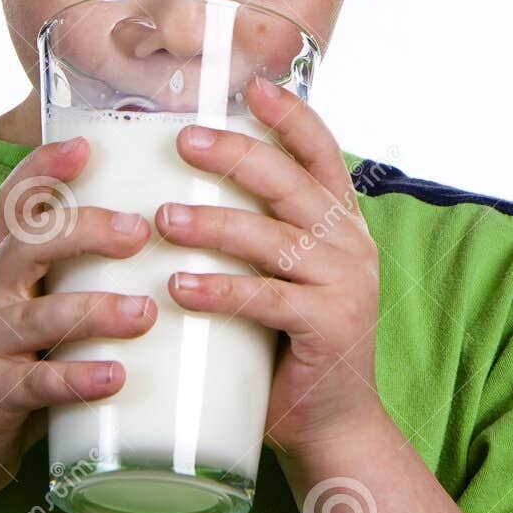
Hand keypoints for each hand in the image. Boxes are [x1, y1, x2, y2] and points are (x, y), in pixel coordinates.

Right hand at [0, 136, 154, 507]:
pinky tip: (115, 377)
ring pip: (42, 315)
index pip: (16, 204)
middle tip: (140, 231)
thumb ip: (81, 281)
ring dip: (96, 310)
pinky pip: (37, 384)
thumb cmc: (13, 368)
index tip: (85, 145)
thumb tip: (172, 244)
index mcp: (8, 268)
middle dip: (86, 230)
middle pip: (30, 244)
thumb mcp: (38, 312)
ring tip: (146, 311)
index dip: (43, 169)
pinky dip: (78, 379)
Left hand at [155, 75, 383, 465]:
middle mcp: (350, 246)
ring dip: (215, 223)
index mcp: (340, 224)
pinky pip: (267, 300)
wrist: (331, 426)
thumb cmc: (286, 345)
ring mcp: (344, 286)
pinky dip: (221, 290)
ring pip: (274, 238)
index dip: (291, 116)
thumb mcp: (282, 277)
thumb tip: (175, 187)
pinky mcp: (328, 329)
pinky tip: (180, 287)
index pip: (321, 153)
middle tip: (186, 141)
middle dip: (238, 155)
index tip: (253, 86)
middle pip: (292, 183)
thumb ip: (256, 233)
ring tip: (162, 218)